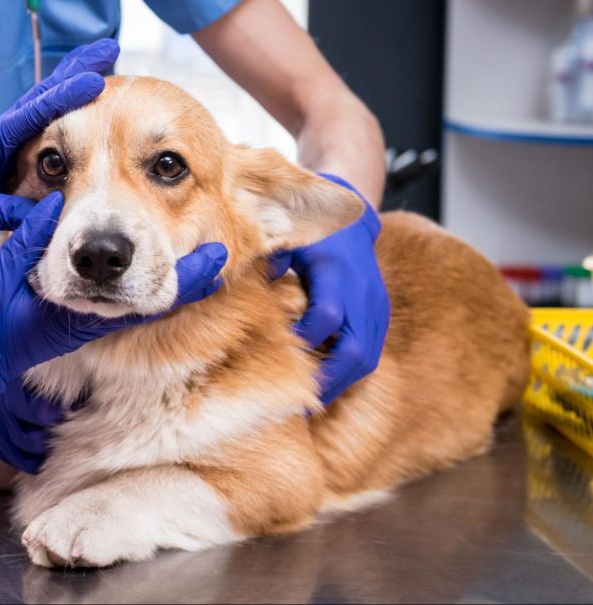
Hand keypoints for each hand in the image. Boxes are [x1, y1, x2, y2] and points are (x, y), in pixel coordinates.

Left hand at [0, 39, 120, 295]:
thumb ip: (6, 209)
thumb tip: (52, 210)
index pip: (34, 110)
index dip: (67, 94)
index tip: (98, 77)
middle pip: (42, 97)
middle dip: (75, 72)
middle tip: (108, 49)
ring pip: (42, 115)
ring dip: (71, 95)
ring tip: (102, 77)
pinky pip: (37, 143)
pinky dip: (60, 126)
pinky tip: (79, 126)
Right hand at [0, 192, 228, 455]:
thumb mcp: (8, 276)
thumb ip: (32, 239)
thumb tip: (56, 200)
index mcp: (86, 307)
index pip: (147, 292)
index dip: (185, 275)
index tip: (217, 258)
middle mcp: (97, 313)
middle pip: (154, 294)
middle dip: (187, 275)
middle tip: (225, 250)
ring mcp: (92, 314)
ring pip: (142, 295)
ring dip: (171, 277)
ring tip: (203, 253)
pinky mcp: (83, 311)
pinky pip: (124, 297)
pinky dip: (146, 279)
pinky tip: (155, 261)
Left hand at [269, 173, 389, 405]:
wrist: (351, 222)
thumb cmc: (310, 233)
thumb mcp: (286, 239)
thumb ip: (268, 262)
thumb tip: (245, 288)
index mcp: (335, 271)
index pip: (326, 317)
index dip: (305, 338)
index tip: (281, 350)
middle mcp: (362, 292)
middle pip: (355, 350)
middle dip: (330, 378)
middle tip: (302, 399)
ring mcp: (376, 306)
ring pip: (368, 358)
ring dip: (342, 382)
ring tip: (314, 401)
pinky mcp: (380, 314)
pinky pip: (372, 352)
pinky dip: (352, 371)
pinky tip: (329, 383)